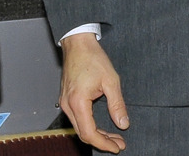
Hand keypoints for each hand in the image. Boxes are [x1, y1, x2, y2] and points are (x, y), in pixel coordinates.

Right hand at [59, 33, 128, 152]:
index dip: (104, 143)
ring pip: (79, 127)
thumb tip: (123, 123)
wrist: (78, 42)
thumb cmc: (92, 57)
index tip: (117, 146)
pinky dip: (88, 125)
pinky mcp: (66, 97)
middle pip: (83, 133)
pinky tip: (100, 125)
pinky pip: (76, 118)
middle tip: (118, 142)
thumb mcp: (110, 80)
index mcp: (78, 101)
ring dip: (96, 134)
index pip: (89, 133)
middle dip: (101, 141)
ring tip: (113, 136)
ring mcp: (64, 100)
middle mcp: (67, 104)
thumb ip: (117, 104)